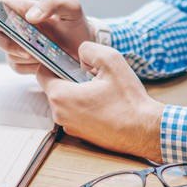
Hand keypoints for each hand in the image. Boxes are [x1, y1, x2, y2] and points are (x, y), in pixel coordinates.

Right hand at [0, 0, 94, 74]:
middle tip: (29, 46)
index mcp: (17, 8)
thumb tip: (30, 16)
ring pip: (6, 53)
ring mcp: (16, 46)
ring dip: (24, 55)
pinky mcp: (23, 62)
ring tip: (44, 52)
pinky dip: (30, 66)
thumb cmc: (74, 21)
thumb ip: (51, 3)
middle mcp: (12, 26)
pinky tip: (45, 61)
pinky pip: (17, 66)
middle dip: (9, 42)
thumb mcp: (70, 6)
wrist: (84, 45)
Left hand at [37, 42, 163, 161]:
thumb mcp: (111, 61)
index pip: (42, 73)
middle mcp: (60, 114)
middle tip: (91, 75)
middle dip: (68, 78)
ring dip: (77, 93)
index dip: (53, 62)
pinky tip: (103, 103)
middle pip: (54, 88)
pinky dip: (84, 107)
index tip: (67, 59)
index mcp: (61, 96)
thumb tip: (80, 53)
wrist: (145, 131)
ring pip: (65, 102)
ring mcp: (70, 127)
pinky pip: (75, 114)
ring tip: (100, 89)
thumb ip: (89, 50)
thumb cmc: (128, 99)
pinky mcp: (80, 136)